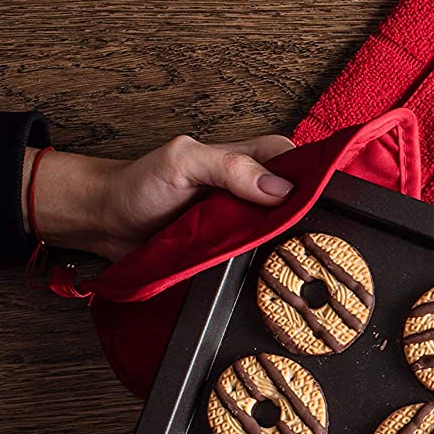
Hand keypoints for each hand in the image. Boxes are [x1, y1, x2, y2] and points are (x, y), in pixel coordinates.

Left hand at [23, 133, 296, 260]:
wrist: (106, 224)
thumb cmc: (139, 185)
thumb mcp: (183, 162)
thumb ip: (229, 168)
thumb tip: (281, 189)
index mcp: (248, 159)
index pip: (299, 161)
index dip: (317, 178)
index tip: (327, 201)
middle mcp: (252, 191)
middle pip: (300, 201)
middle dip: (312, 218)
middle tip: (319, 238)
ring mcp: (244, 224)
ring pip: (285, 233)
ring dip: (292, 247)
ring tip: (303, 261)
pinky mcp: (234, 252)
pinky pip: (262, 258)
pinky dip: (270, 266)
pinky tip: (276, 274)